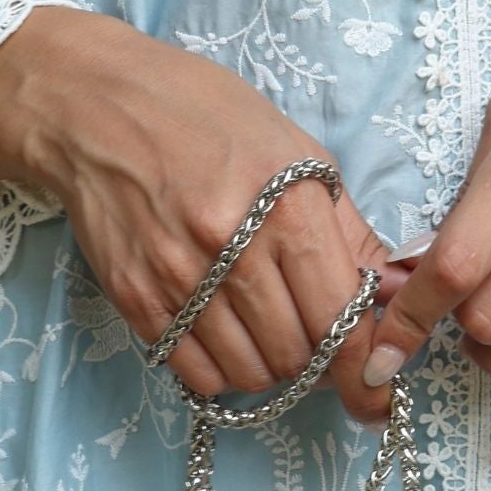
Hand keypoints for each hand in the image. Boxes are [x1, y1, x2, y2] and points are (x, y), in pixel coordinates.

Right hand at [0, 5, 408, 422]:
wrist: (96, 103)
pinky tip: (227, 337)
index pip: (341, 318)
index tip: (373, 386)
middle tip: (318, 344)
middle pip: (297, 355)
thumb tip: (394, 291)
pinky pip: (193, 373)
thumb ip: (348, 229)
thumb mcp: (294, 149)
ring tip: (271, 333)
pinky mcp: (135, 297)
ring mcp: (178, 277)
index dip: (364, 364)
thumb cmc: (204, 113)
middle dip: (318, 363)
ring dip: (272, 369)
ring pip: (249, 373)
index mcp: (286, 205)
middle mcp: (234, 248)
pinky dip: (221, 372)